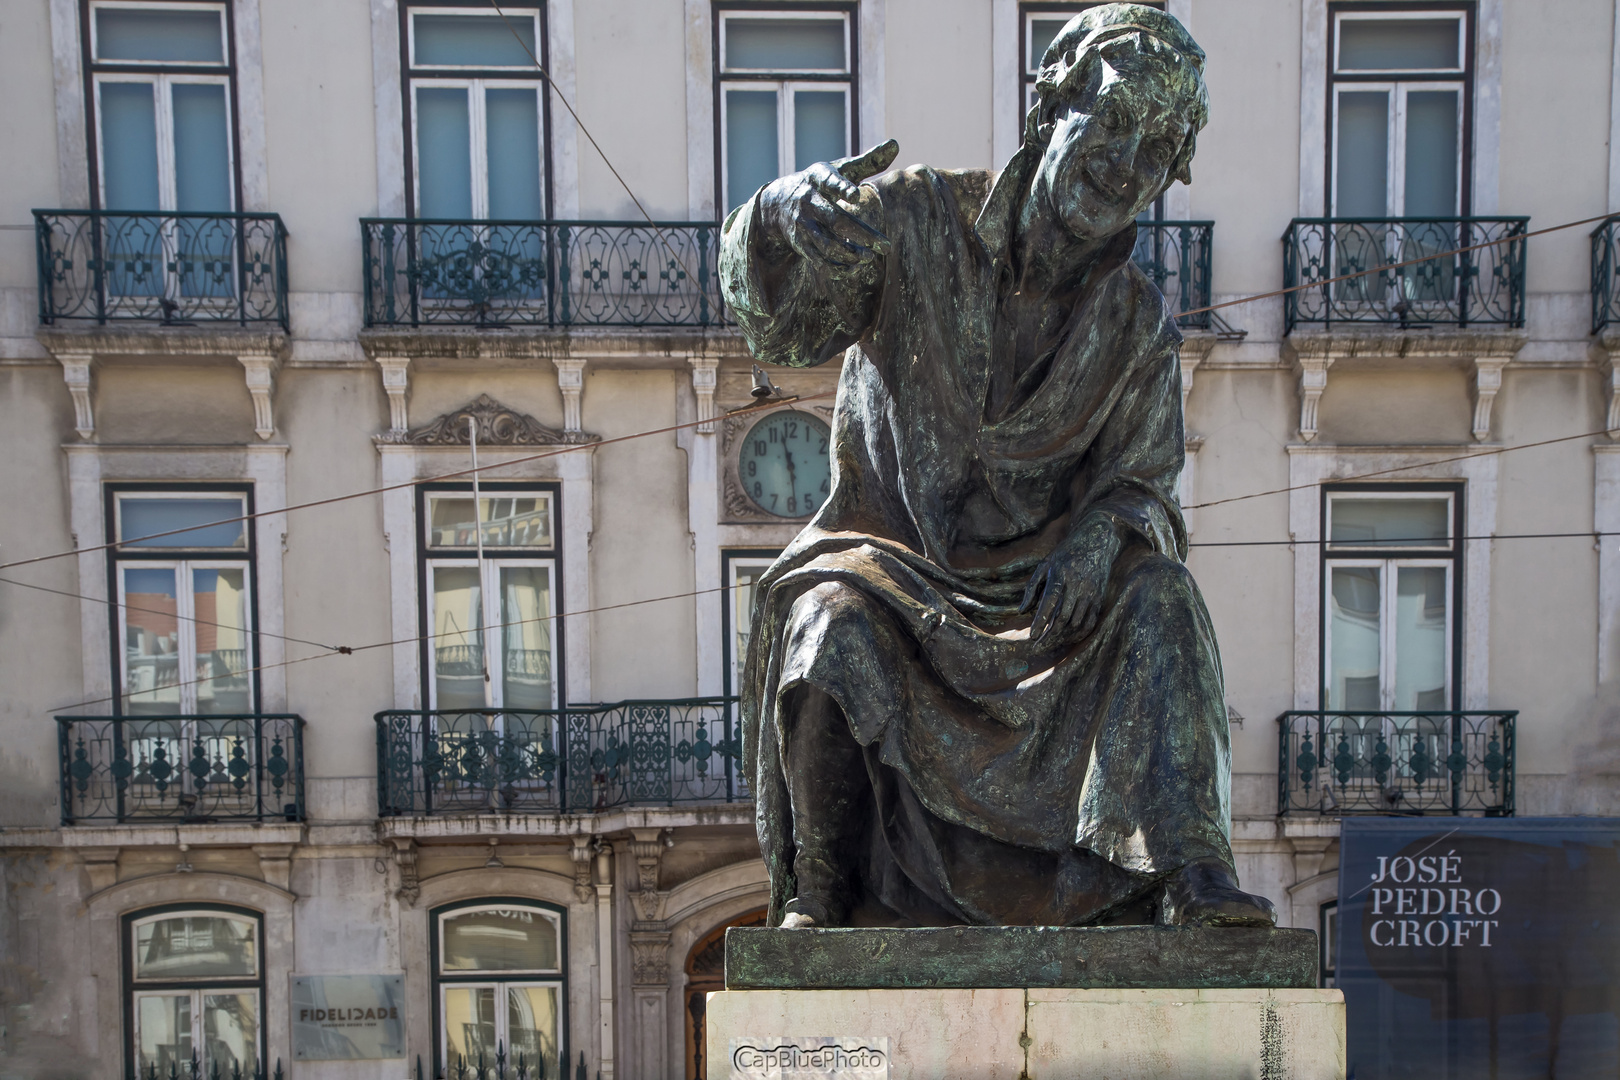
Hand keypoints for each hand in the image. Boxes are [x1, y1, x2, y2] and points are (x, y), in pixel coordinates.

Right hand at [758, 140, 898, 270]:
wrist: (778, 201)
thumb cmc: (820, 182)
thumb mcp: (839, 167)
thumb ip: (867, 160)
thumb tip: (895, 144)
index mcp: (818, 178)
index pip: (829, 181)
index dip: (842, 188)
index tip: (857, 196)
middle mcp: (808, 201)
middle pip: (835, 220)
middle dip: (862, 235)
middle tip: (886, 246)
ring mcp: (802, 224)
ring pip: (826, 244)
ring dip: (849, 253)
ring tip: (870, 258)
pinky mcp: (800, 243)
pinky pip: (818, 260)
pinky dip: (837, 267)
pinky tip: (855, 267)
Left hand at [1019, 516, 1123, 642]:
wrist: (1096, 543)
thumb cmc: (1065, 555)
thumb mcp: (1044, 565)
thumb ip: (1032, 588)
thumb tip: (1022, 612)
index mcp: (1061, 575)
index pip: (1051, 602)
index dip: (1041, 621)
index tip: (1032, 636)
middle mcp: (1078, 585)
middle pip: (1064, 618)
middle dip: (1050, 636)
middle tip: (1037, 647)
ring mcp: (1091, 593)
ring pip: (1077, 623)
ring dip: (1062, 638)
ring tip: (1048, 644)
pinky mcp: (1099, 599)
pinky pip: (1090, 623)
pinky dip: (1078, 635)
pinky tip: (1066, 639)